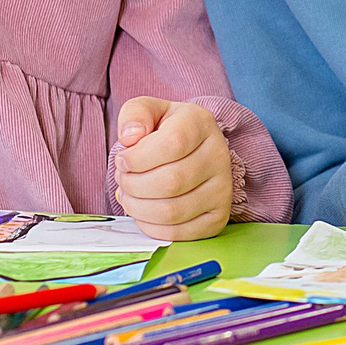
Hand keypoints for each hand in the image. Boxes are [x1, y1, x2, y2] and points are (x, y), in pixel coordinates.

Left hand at [115, 97, 231, 241]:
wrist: (193, 150)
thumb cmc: (166, 131)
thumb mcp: (149, 110)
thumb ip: (134, 113)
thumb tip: (129, 137)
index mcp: (201, 124)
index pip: (172, 144)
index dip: (138, 157)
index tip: (123, 159)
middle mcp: (219, 156)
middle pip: (170, 182)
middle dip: (133, 185)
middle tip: (123, 179)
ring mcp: (222, 190)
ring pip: (172, 211)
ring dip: (138, 207)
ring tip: (129, 194)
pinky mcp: (218, 218)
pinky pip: (178, 233)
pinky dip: (150, 227)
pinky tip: (143, 211)